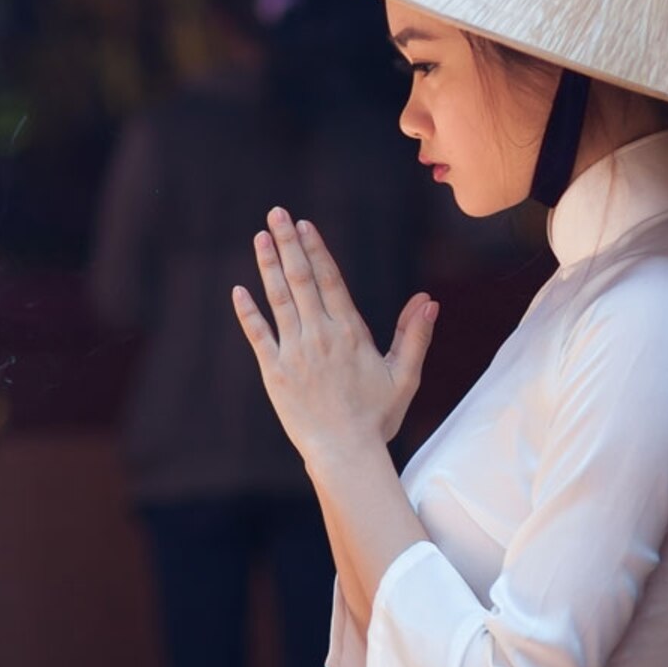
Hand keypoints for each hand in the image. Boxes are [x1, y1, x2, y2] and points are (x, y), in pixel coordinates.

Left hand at [230, 208, 437, 461]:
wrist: (344, 452)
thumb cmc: (377, 417)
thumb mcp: (403, 375)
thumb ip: (413, 335)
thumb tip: (429, 301)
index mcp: (350, 332)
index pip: (329, 280)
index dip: (315, 249)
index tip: (304, 225)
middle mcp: (319, 335)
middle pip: (301, 279)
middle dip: (288, 243)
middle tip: (276, 214)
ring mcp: (294, 352)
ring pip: (278, 299)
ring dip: (268, 266)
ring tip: (260, 238)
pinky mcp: (273, 371)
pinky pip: (258, 335)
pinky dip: (247, 311)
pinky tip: (238, 289)